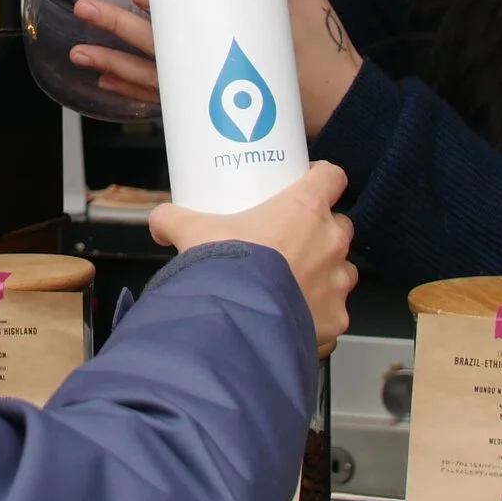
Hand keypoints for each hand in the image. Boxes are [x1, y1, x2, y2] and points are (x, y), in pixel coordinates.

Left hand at [69, 0, 363, 135]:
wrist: (341, 103)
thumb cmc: (321, 47)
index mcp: (232, 37)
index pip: (186, 24)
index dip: (157, 10)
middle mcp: (212, 68)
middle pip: (155, 50)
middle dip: (117, 29)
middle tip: (84, 9)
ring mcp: (207, 93)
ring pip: (151, 82)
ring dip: (114, 68)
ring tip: (81, 56)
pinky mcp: (208, 108)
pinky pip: (163, 103)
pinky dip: (135, 92)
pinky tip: (111, 84)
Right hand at [149, 162, 356, 350]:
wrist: (234, 323)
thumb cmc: (226, 270)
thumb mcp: (192, 232)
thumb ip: (175, 219)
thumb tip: (159, 221)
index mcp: (305, 208)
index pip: (331, 176)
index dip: (321, 178)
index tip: (306, 184)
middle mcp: (330, 242)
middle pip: (339, 225)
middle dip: (320, 233)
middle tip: (291, 240)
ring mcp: (337, 282)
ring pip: (342, 271)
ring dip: (324, 273)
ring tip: (293, 282)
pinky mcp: (335, 319)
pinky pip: (334, 313)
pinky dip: (318, 315)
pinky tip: (293, 317)